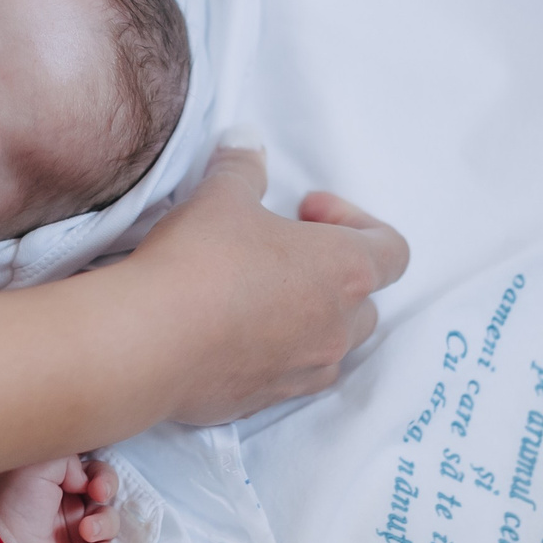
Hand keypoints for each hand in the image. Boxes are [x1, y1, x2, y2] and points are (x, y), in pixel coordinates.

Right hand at [128, 144, 408, 423]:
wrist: (150, 341)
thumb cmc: (200, 260)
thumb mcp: (220, 196)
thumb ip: (242, 167)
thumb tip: (247, 141)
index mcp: (345, 270)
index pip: (393, 249)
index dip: (356, 221)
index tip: (305, 211)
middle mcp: (338, 327)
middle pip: (365, 302)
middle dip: (331, 276)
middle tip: (281, 254)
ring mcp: (305, 370)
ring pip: (331, 346)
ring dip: (308, 320)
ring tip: (257, 298)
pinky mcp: (265, 401)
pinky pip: (288, 376)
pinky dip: (273, 355)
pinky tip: (227, 334)